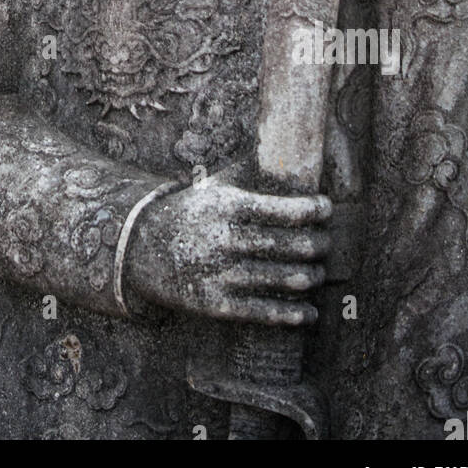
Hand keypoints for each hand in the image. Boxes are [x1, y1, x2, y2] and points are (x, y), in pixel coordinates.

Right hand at [125, 177, 330, 326]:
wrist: (140, 247)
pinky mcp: (217, 303)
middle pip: (290, 245)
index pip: (283, 209)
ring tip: (317, 273)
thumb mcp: (213, 188)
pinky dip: (293, 314)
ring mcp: (221, 273)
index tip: (327, 208)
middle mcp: (226, 239)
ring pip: (282, 278)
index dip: (313, 209)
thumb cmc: (188, 213)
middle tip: (326, 244)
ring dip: (310, 277)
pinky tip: (309, 313)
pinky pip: (264, 312)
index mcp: (228, 206)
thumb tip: (282, 153)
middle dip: (318, 245)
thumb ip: (246, 176)